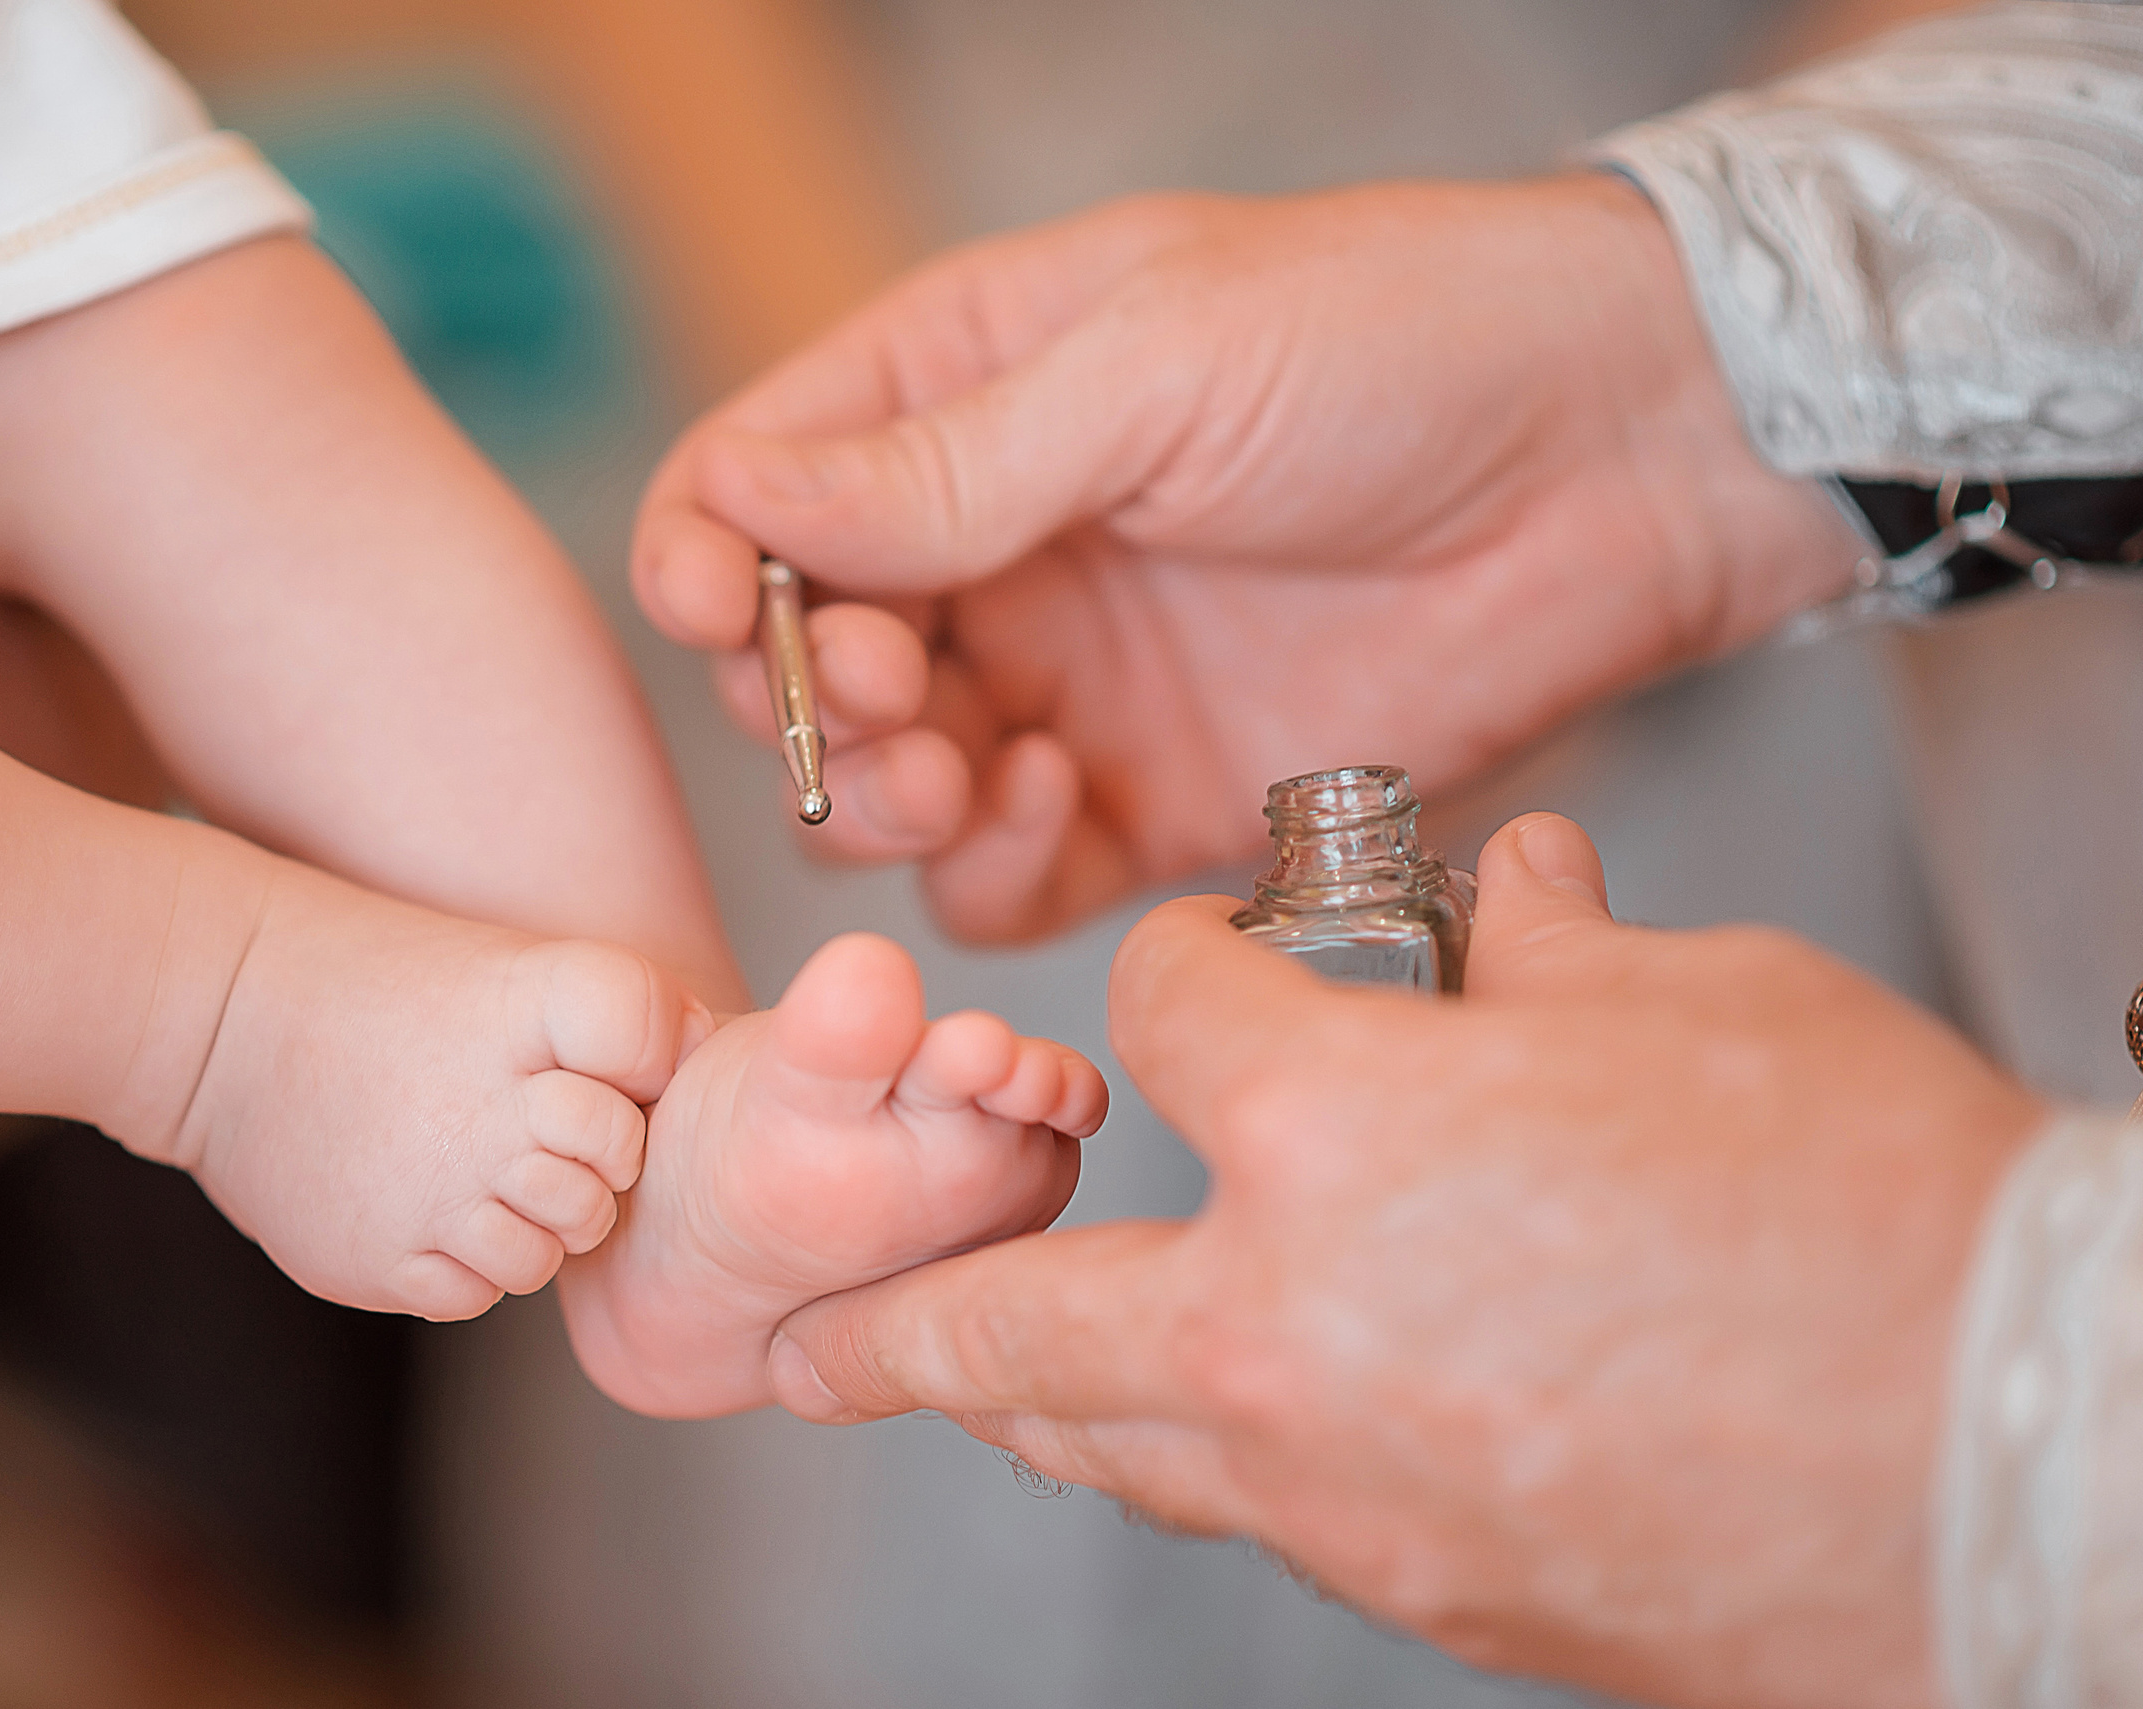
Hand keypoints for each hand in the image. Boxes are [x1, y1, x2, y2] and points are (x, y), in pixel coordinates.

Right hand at [162, 860, 713, 1321]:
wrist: (224, 1019)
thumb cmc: (386, 990)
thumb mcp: (509, 970)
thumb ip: (619, 1019)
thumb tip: (714, 1049)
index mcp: (532, 1009)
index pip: (649, 1048)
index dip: (630, 1083)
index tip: (583, 1081)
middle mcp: (494, 1109)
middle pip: (601, 1187)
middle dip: (580, 1175)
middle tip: (518, 1139)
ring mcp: (435, 1195)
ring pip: (543, 1256)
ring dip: (523, 1227)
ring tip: (463, 1168)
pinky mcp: (381, 1261)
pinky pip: (474, 1294)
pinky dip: (462, 1263)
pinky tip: (421, 1202)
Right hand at [633, 176, 1857, 941]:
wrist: (1629, 455)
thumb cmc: (1399, 340)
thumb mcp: (1152, 366)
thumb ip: (944, 464)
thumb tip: (736, 505)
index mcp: (960, 391)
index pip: (752, 481)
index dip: (707, 554)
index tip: (722, 610)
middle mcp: (992, 548)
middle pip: (796, 657)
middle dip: (803, 695)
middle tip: (885, 697)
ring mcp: (1066, 682)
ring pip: (887, 787)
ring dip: (883, 797)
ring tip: (963, 768)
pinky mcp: (1153, 802)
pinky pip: (1009, 881)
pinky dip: (993, 873)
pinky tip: (1058, 806)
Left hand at [767, 816, 2043, 1708]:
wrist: (2023, 1456)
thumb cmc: (1873, 1212)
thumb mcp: (1703, 1006)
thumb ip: (1549, 950)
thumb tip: (1509, 894)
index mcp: (1338, 1131)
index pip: (1162, 1007)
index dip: (1185, 962)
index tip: (1219, 959)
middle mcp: (1285, 1324)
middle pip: (1007, 1318)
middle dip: (888, 1318)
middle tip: (800, 1336)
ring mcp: (1339, 1489)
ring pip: (1109, 1451)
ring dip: (1038, 1403)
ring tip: (984, 1383)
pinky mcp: (1416, 1590)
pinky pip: (1255, 1517)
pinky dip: (1212, 1462)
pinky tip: (1242, 1426)